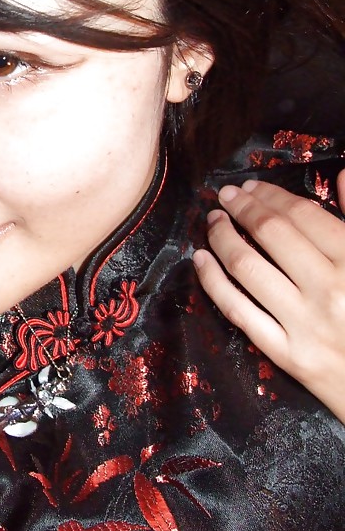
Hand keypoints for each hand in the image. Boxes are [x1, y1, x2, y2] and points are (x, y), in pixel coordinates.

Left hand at [192, 169, 344, 423]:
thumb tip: (342, 175)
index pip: (305, 216)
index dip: (272, 195)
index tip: (251, 186)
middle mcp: (331, 289)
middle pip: (272, 235)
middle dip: (243, 208)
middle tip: (225, 195)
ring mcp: (306, 324)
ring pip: (248, 268)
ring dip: (223, 238)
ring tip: (213, 222)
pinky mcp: (289, 355)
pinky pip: (240, 312)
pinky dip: (214, 282)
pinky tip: (201, 260)